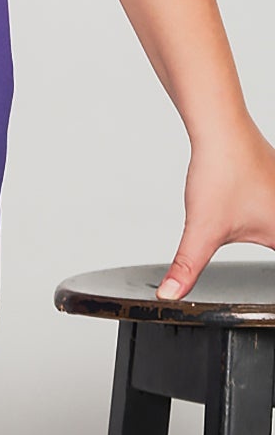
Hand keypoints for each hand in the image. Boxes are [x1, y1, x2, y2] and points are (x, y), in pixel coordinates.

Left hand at [155, 116, 274, 298]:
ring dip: (266, 233)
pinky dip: (267, 219)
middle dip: (263, 253)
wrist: (221, 129)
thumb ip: (187, 267)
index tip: (274, 305)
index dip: (266, 283)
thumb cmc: (222, 172)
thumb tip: (170, 295)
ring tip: (245, 226)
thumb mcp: (203, 230)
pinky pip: (273, 208)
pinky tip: (255, 215)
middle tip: (247, 255)